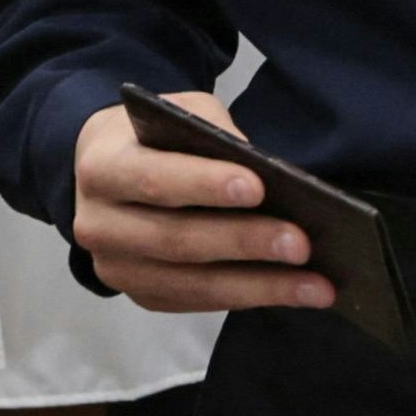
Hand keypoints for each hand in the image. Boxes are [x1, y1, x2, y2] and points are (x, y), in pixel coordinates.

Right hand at [68, 92, 336, 313]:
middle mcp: (99, 225)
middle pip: (176, 240)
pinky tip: (294, 292)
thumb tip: (271, 177)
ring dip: (260, 287)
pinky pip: (199, 302)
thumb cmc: (156, 137)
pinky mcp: (142, 295)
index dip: (205, 185)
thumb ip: (216, 134)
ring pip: (192, 284)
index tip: (260, 187)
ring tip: (316, 285)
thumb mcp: (181, 112)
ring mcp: (117, 268)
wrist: (110, 169)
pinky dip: (249, 298)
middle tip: (301, 244)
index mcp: (103, 168)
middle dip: (244, 243)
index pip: (154, 179)